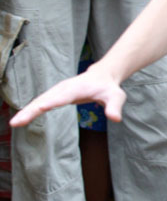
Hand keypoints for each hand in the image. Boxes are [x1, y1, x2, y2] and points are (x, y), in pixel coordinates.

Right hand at [10, 64, 126, 127]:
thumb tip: (115, 119)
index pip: (62, 97)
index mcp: (76, 89)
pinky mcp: (55, 95)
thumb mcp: (117, 97)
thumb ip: (115, 107)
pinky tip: (20, 120)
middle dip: (31, 110)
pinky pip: (40, 103)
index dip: (51, 102)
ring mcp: (57, 91)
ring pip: (39, 101)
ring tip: (14, 123)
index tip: (39, 108)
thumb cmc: (109, 88)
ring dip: (26, 112)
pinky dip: (30, 111)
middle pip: (45, 100)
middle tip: (16, 123)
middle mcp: (63, 89)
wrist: (102, 77)